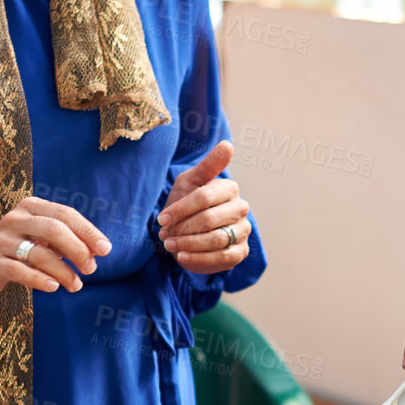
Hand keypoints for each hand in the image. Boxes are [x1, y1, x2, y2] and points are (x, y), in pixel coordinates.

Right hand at [0, 196, 110, 296]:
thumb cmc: (16, 249)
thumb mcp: (39, 238)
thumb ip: (65, 241)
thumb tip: (96, 253)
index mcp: (30, 208)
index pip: (65, 215)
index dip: (88, 232)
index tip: (105, 250)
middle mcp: (15, 220)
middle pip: (53, 229)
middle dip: (78, 249)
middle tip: (91, 268)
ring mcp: (1, 241)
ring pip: (39, 253)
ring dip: (63, 272)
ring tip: (76, 286)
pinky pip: (19, 271)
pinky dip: (40, 280)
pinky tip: (54, 287)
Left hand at [158, 139, 251, 273]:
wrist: (189, 231)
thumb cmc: (188, 202)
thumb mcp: (190, 182)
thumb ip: (207, 165)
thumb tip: (228, 145)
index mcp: (229, 188)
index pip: (204, 197)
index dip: (180, 209)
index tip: (161, 219)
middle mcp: (241, 208)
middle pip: (209, 219)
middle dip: (183, 228)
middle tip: (165, 235)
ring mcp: (243, 231)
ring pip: (216, 240)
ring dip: (188, 244)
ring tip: (170, 245)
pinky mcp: (241, 252)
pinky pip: (222, 258)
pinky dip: (199, 259)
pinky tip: (182, 257)